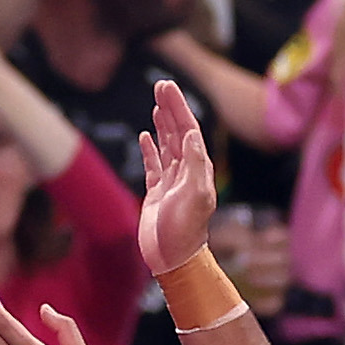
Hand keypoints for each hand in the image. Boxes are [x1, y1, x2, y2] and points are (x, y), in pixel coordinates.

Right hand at [136, 80, 216, 276]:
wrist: (172, 258)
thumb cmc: (184, 231)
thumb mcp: (194, 196)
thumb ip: (195, 164)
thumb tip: (190, 134)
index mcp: (198, 169)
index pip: (188, 130)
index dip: (178, 107)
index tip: (167, 88)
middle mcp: (187, 172)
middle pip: (178, 132)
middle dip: (170, 108)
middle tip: (160, 85)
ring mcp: (172, 182)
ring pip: (167, 144)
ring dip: (162, 123)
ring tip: (156, 103)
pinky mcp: (157, 193)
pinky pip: (154, 164)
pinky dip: (150, 149)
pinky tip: (146, 135)